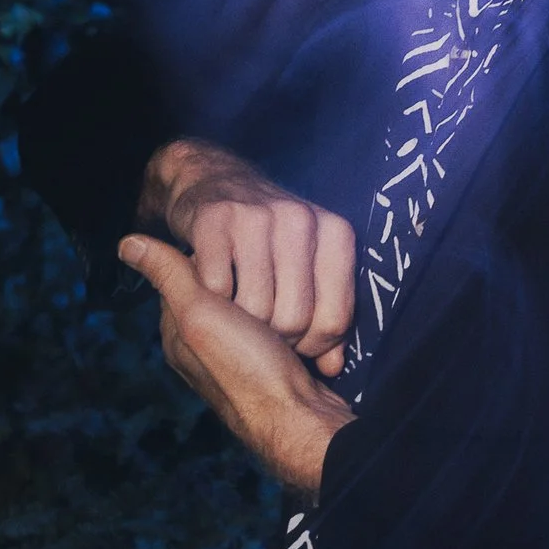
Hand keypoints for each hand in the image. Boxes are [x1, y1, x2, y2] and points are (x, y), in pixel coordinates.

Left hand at [118, 232, 355, 494]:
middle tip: (269, 273)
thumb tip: (126, 242)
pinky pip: (287, 322)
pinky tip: (306, 311)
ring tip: (289, 296)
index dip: (213, 256)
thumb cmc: (247, 371)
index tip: (236, 249)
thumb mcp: (199, 315)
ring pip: (261, 301)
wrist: (303, 420)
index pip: (188, 272)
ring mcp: (246, 353)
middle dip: (249, 277)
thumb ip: (168, 275)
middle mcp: (209, 344)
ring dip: (278, 296)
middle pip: (228, 286)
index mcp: (181, 333)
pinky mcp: (280, 359)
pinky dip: (298, 316)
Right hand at [138, 140, 356, 377]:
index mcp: (335, 232)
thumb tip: (334, 368)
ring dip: (240, 320)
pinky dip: (212, 297)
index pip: (335, 319)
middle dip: (274, 336)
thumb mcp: (310, 266)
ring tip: (239, 305)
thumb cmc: (271, 238)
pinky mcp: (213, 219)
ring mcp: (257, 216)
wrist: (216, 180)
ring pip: (255, 308)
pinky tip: (217, 284)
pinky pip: (215, 288)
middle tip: (262, 324)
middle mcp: (301, 219)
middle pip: (293, 319)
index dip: (313, 343)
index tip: (296, 336)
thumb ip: (329, 316)